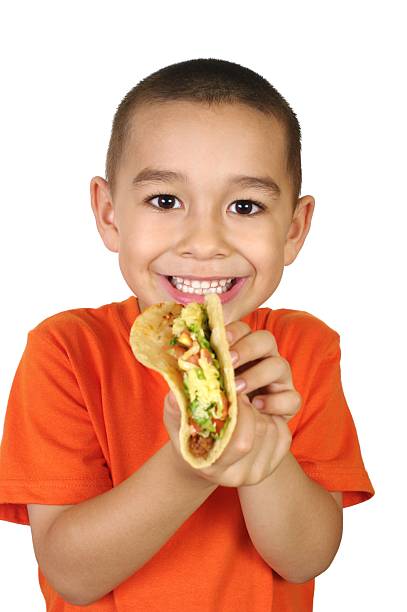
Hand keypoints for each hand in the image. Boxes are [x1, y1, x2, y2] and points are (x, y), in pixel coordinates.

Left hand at [163, 321, 300, 486]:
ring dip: (259, 374)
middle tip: (230, 361)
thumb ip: (182, 393)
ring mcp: (275, 382)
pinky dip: (276, 401)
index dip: (233, 329)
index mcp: (235, 353)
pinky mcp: (286, 405)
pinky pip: (292, 397)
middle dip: (248, 347)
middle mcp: (259, 361)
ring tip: (238, 390)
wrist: (213, 453)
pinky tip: (257, 408)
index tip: (220, 338)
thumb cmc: (198, 422)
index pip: (240, 329)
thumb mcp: (184, 408)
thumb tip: (178, 383)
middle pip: (265, 340)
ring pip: (280, 364)